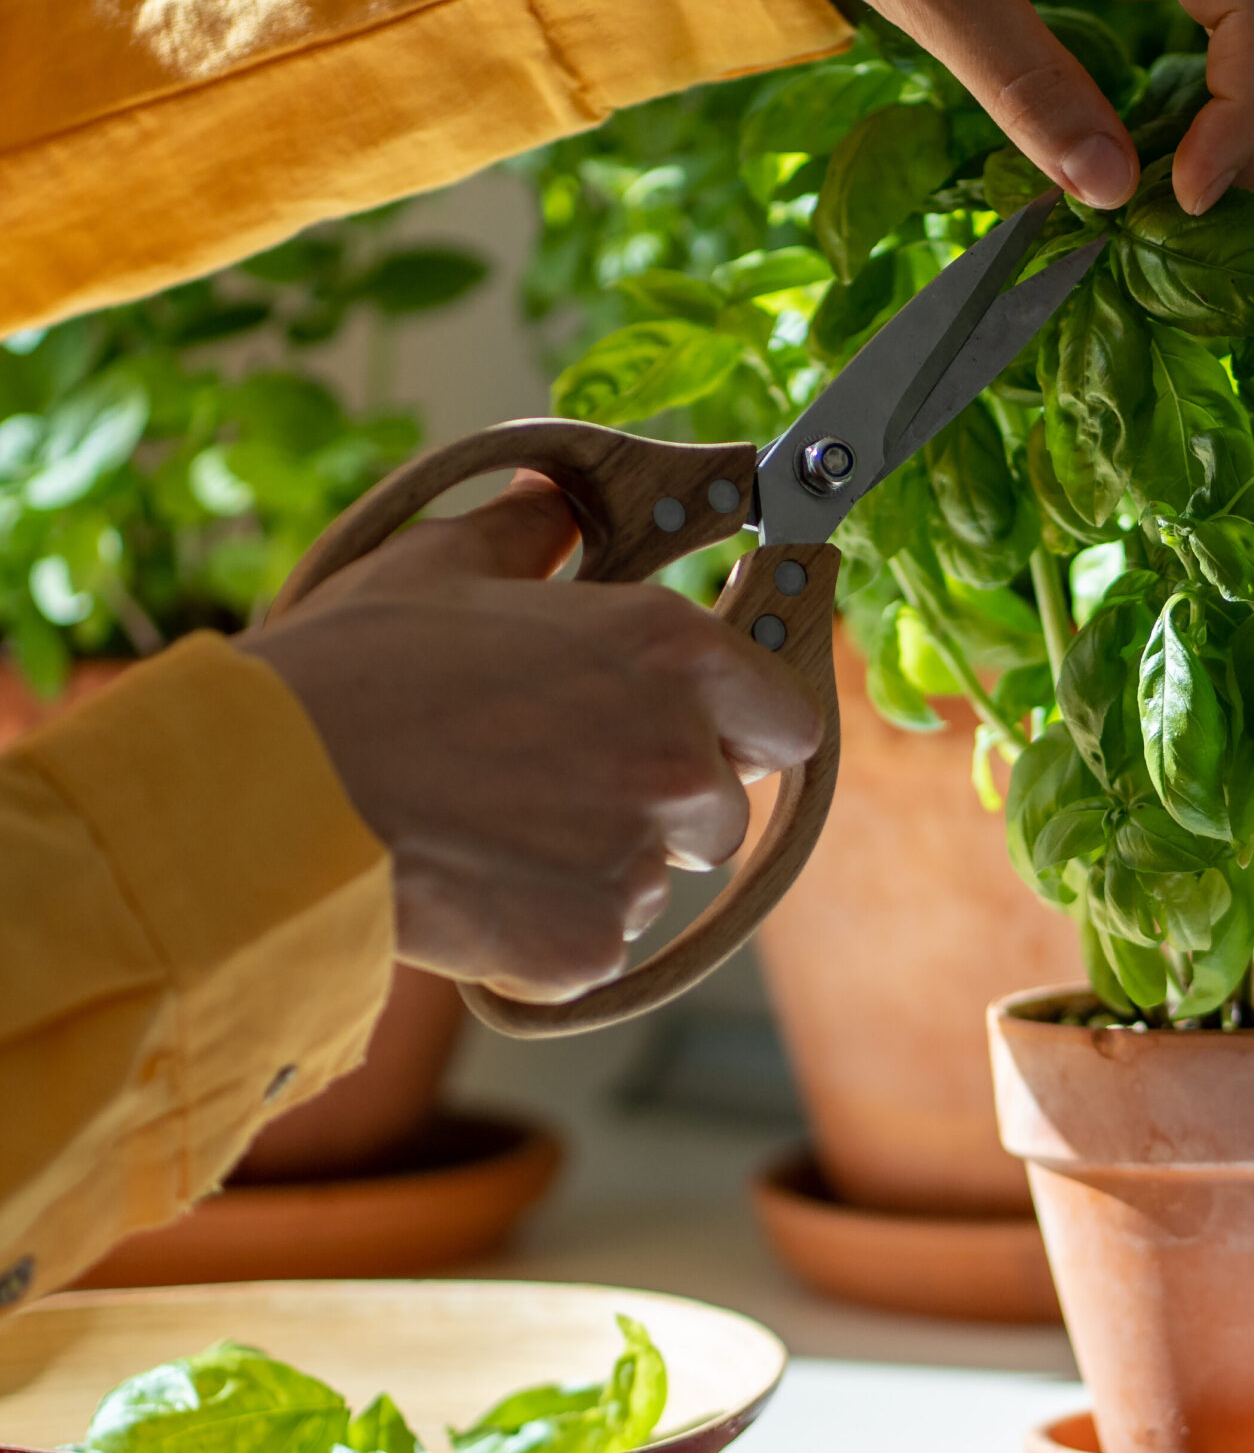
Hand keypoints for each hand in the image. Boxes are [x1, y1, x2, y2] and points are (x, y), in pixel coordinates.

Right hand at [241, 481, 821, 1001]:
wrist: (268, 801)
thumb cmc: (352, 674)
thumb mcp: (440, 567)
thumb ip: (527, 536)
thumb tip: (553, 506)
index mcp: (670, 651)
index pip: (786, 716)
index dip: (744, 728)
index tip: (698, 731)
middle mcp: (678, 756)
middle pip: (722, 810)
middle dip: (661, 806)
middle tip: (556, 784)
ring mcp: (639, 859)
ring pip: (654, 880)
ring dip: (599, 868)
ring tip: (493, 831)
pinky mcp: (591, 945)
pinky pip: (593, 946)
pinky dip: (546, 935)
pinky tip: (471, 889)